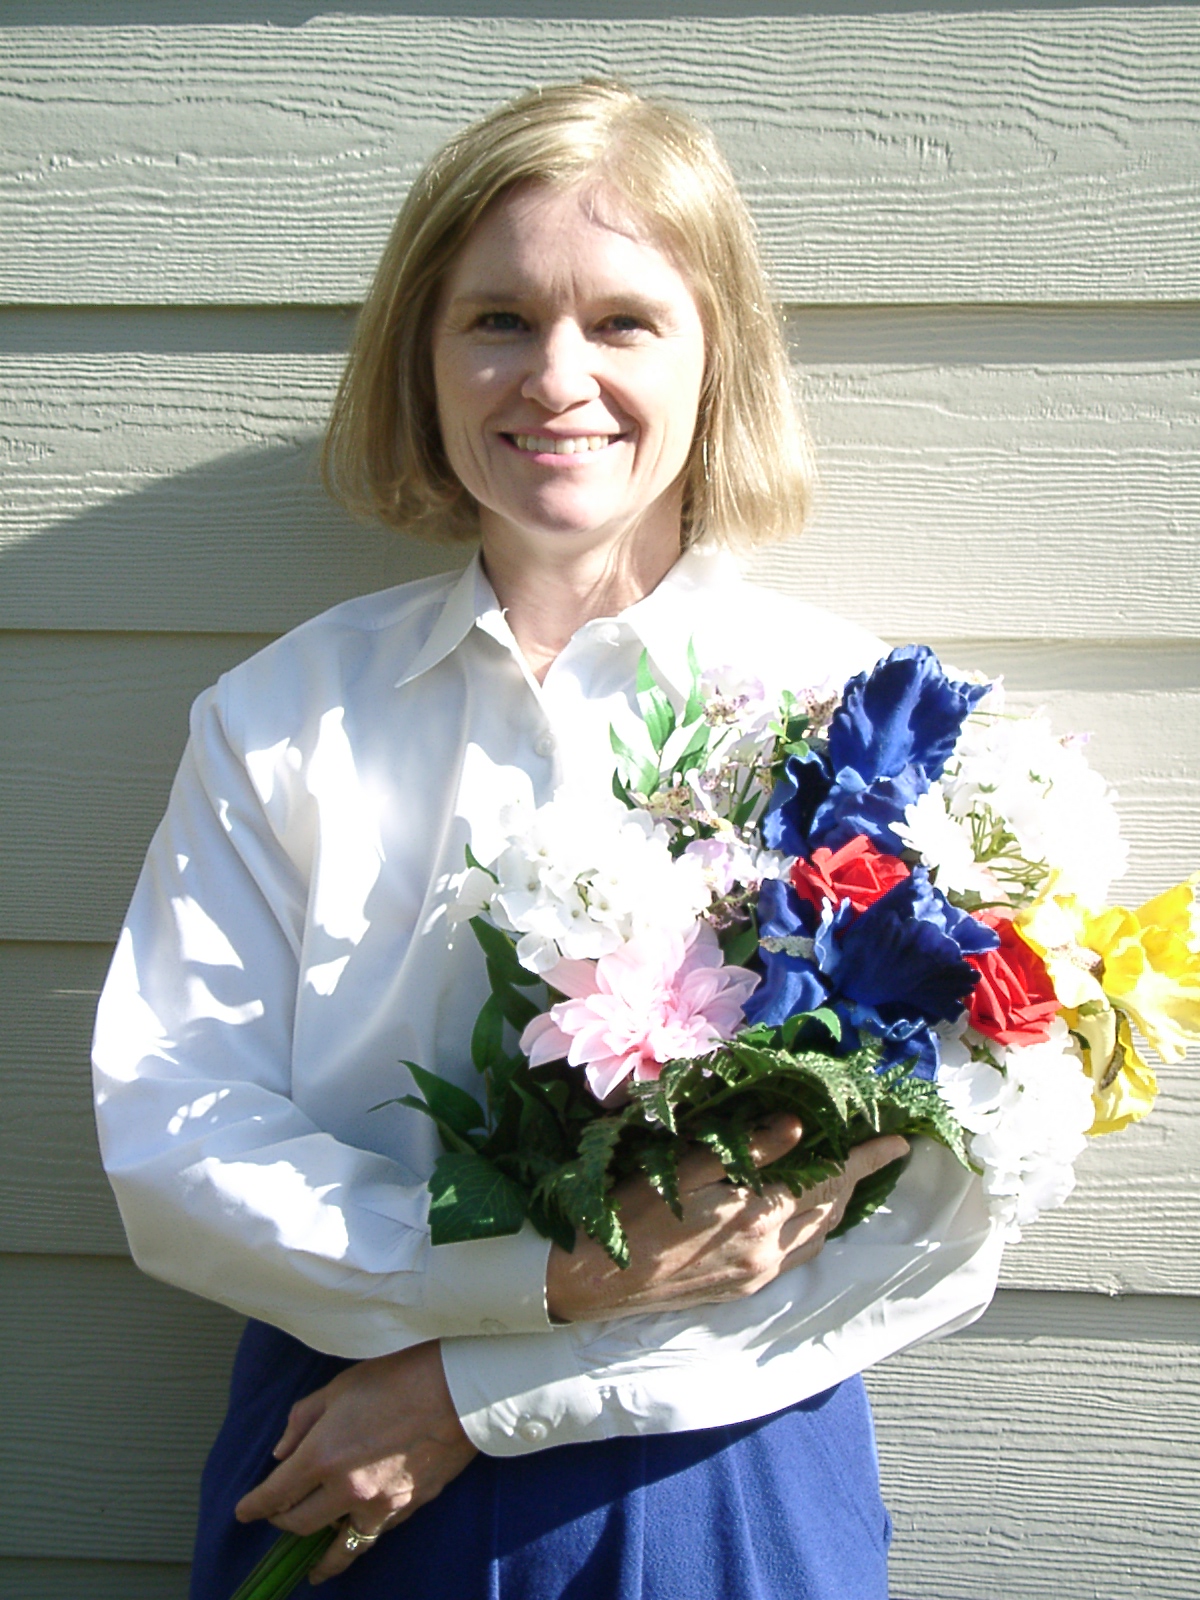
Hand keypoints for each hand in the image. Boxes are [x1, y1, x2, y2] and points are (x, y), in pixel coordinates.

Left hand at [234, 1339, 476, 1585]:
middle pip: (299, 1525)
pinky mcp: (406, 1510)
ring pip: (338, 1547)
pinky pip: (372, 1534)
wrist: (459, 1391)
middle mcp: (345, 1490)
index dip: (253, 1507)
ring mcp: (378, 1506)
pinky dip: (357, 1538)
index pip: (275, 1495)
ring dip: (319, 1556)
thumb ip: (302, 1421)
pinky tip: (353, 1536)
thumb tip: (282, 1453)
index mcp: (322, 1456)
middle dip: (282, 1523)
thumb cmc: (399, 1378)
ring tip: (312, 1567)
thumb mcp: (340, 1387)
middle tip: (277, 1516)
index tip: (244, 1511)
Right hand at [546, 1114, 908, 1322]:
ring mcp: (757, 1275)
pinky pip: (796, 1255)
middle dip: (857, 1179)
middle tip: (874, 1150)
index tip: (899, 1140)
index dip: (866, 1158)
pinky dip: (814, 1229)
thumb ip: (747, 1150)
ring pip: (817, 1237)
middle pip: (830, 1210)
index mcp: (757, 1217)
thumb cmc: (631, 1213)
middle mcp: (768, 1252)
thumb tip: (798, 1126)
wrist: (595, 1281)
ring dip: (838, 1205)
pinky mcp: (742, 1288)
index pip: (829, 1180)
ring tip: (849, 1176)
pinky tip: (807, 1214)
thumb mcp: (685, 1168)